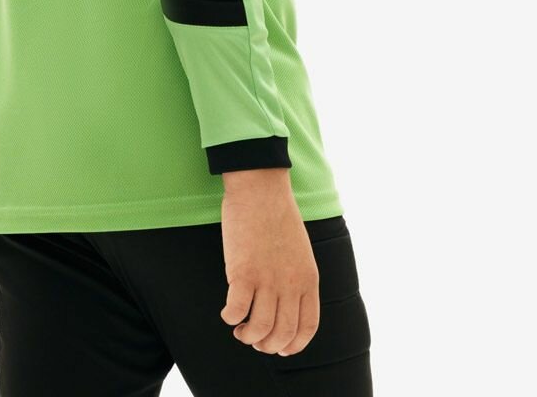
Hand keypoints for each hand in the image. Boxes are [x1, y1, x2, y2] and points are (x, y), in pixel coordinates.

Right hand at [218, 169, 319, 356]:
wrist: (261, 188)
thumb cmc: (277, 215)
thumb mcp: (300, 250)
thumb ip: (295, 277)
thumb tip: (282, 304)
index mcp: (308, 279)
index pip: (306, 328)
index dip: (293, 345)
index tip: (280, 347)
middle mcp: (290, 283)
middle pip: (282, 334)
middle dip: (267, 346)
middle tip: (254, 339)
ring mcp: (267, 279)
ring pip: (259, 329)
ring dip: (248, 337)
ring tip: (240, 330)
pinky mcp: (243, 272)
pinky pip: (236, 310)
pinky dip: (230, 318)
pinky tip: (228, 312)